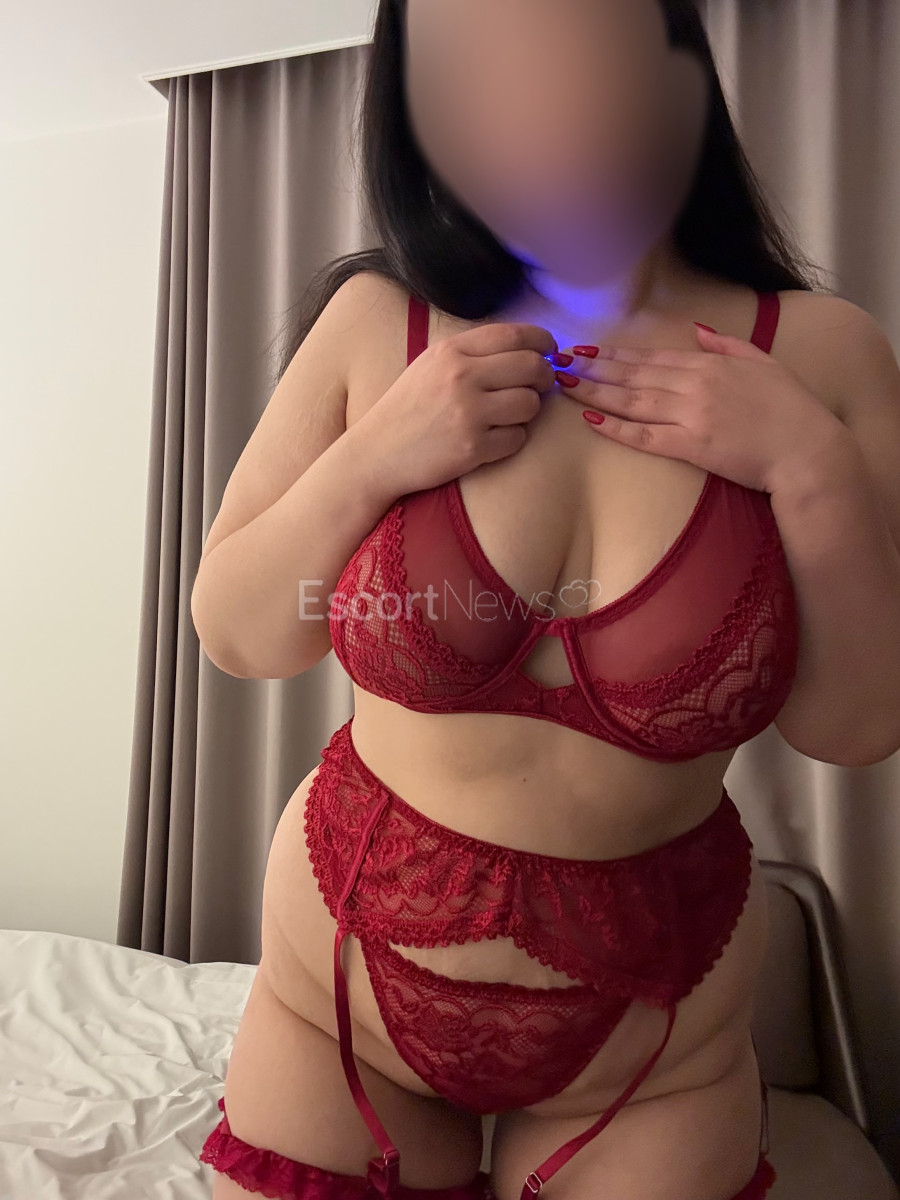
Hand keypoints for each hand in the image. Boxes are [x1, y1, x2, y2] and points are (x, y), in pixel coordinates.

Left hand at [553, 324, 851, 494]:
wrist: (807, 450)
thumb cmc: (791, 408)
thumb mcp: (762, 363)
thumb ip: (727, 345)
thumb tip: (697, 330)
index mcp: (709, 364)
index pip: (652, 357)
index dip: (616, 354)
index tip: (587, 350)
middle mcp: (695, 385)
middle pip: (634, 375)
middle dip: (594, 368)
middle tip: (561, 363)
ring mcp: (691, 415)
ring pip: (633, 401)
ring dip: (596, 392)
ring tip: (566, 385)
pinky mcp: (691, 446)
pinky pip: (645, 436)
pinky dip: (617, 428)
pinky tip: (592, 420)